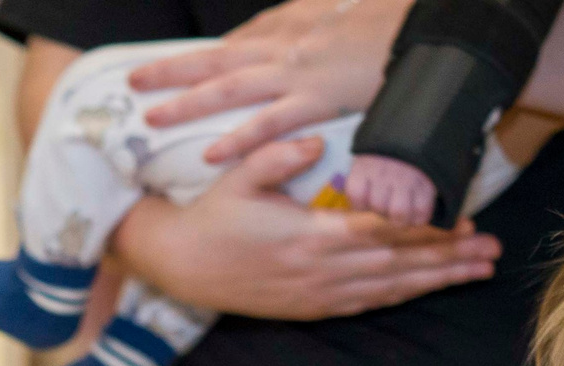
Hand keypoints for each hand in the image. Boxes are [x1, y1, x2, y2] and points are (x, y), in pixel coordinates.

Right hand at [112, 135, 497, 320]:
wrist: (182, 266)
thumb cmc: (213, 216)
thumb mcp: (242, 175)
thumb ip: (281, 156)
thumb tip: (321, 143)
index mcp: (309, 237)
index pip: (383, 232)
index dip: (426, 226)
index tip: (463, 218)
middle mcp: (320, 272)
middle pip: (399, 265)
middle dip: (449, 258)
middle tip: (491, 250)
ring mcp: (317, 295)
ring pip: (390, 289)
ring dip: (436, 281)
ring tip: (476, 272)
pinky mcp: (311, 309)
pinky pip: (367, 304)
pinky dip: (401, 295)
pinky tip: (426, 288)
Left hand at [128, 0, 411, 163]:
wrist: (429, 21)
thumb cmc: (389, 19)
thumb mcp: (340, 10)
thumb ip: (307, 20)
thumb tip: (282, 25)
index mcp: (291, 28)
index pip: (233, 43)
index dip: (195, 57)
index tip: (160, 68)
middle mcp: (286, 47)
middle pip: (217, 59)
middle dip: (172, 71)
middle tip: (133, 82)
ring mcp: (300, 72)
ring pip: (231, 88)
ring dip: (188, 103)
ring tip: (150, 117)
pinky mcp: (320, 97)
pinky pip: (272, 121)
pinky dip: (240, 137)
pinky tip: (210, 153)